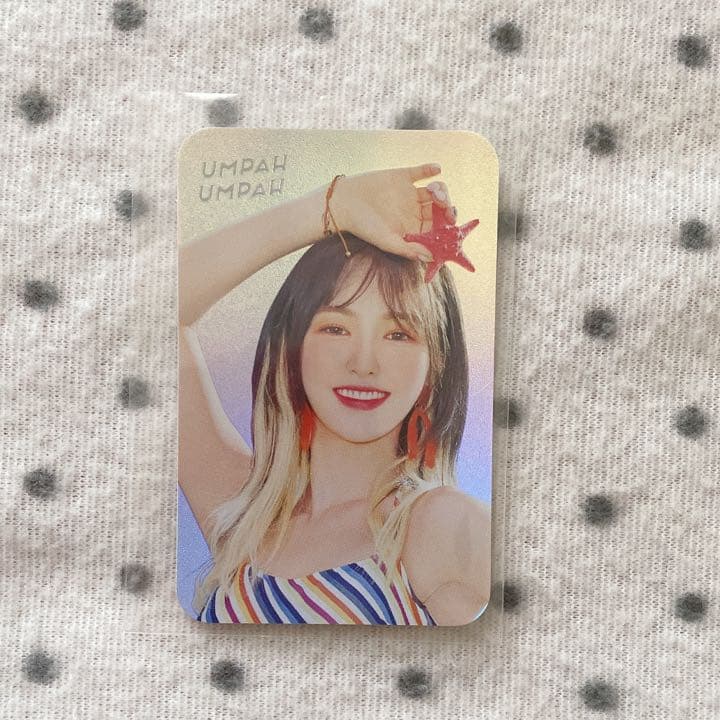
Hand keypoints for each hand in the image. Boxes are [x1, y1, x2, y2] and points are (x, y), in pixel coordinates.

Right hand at [329, 164, 456, 261]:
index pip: (436, 227)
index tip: (451, 224)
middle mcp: (413, 210)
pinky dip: (430, 170)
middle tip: (446, 207)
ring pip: (434, 190)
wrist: (343, 203)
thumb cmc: (363, 227)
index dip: (446, 226)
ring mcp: (409, 193)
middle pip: (438, 208)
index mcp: (412, 227)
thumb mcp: (386, 241)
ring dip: (440, 190)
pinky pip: (421, 172)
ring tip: (435, 192)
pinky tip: (436, 170)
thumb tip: (431, 258)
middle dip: (446, 207)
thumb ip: (408, 249)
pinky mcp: (402, 176)